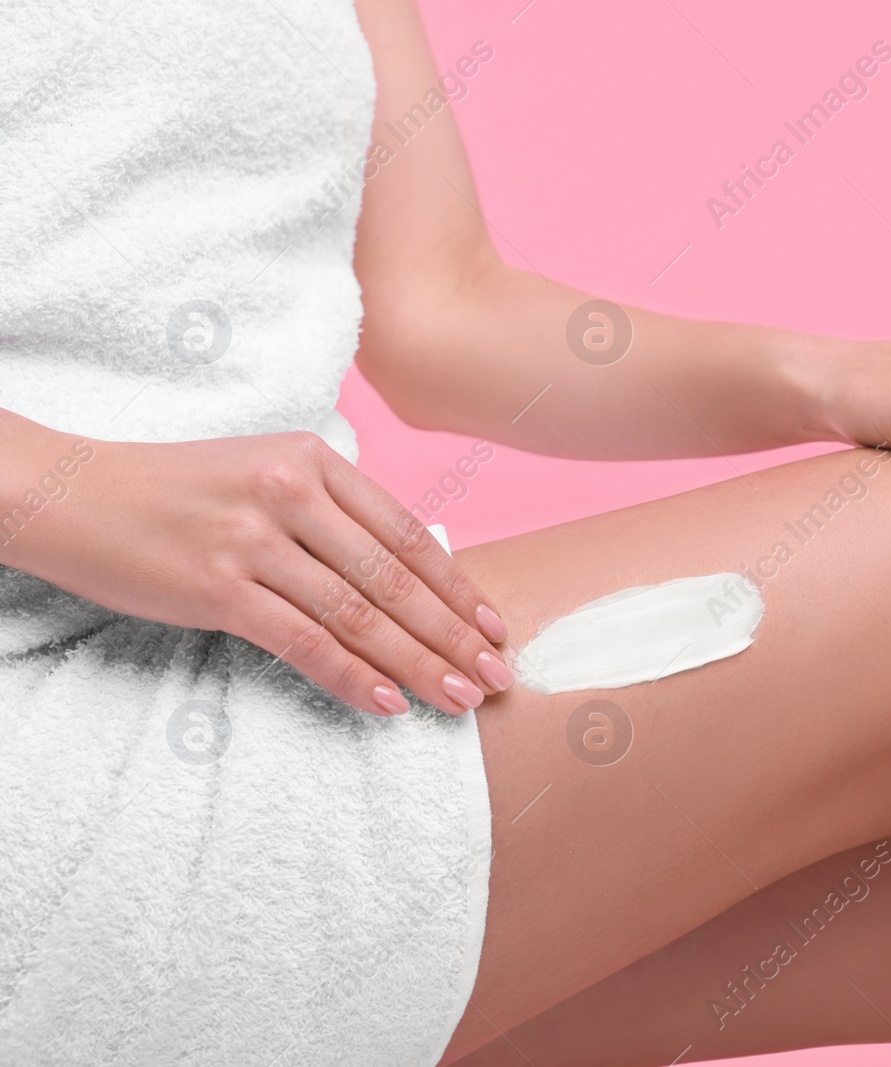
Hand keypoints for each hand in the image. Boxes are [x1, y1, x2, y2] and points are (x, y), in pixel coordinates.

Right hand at [9, 430, 512, 715]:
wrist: (72, 494)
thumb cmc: (178, 489)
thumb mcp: (264, 474)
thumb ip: (331, 514)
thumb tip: (403, 576)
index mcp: (312, 460)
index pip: (405, 532)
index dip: (456, 585)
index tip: (493, 626)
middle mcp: (291, 495)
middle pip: (393, 577)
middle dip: (453, 634)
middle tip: (496, 676)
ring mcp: (255, 541)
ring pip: (359, 614)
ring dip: (417, 663)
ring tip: (459, 698)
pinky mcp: (219, 588)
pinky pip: (303, 641)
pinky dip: (352, 676)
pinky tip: (389, 703)